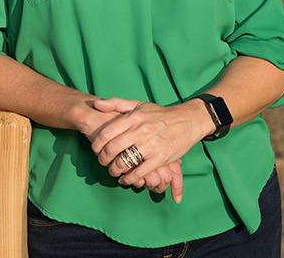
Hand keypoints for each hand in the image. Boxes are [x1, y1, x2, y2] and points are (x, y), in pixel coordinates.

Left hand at [90, 97, 212, 201]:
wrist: (188, 120)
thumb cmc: (160, 114)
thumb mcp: (138, 104)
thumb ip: (116, 103)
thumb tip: (95, 104)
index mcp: (133, 118)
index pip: (106, 133)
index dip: (96, 143)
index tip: (95, 148)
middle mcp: (140, 131)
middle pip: (112, 149)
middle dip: (102, 159)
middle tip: (102, 161)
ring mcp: (151, 145)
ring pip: (123, 162)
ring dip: (113, 170)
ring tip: (112, 171)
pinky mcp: (160, 158)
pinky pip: (139, 173)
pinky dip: (129, 179)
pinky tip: (125, 179)